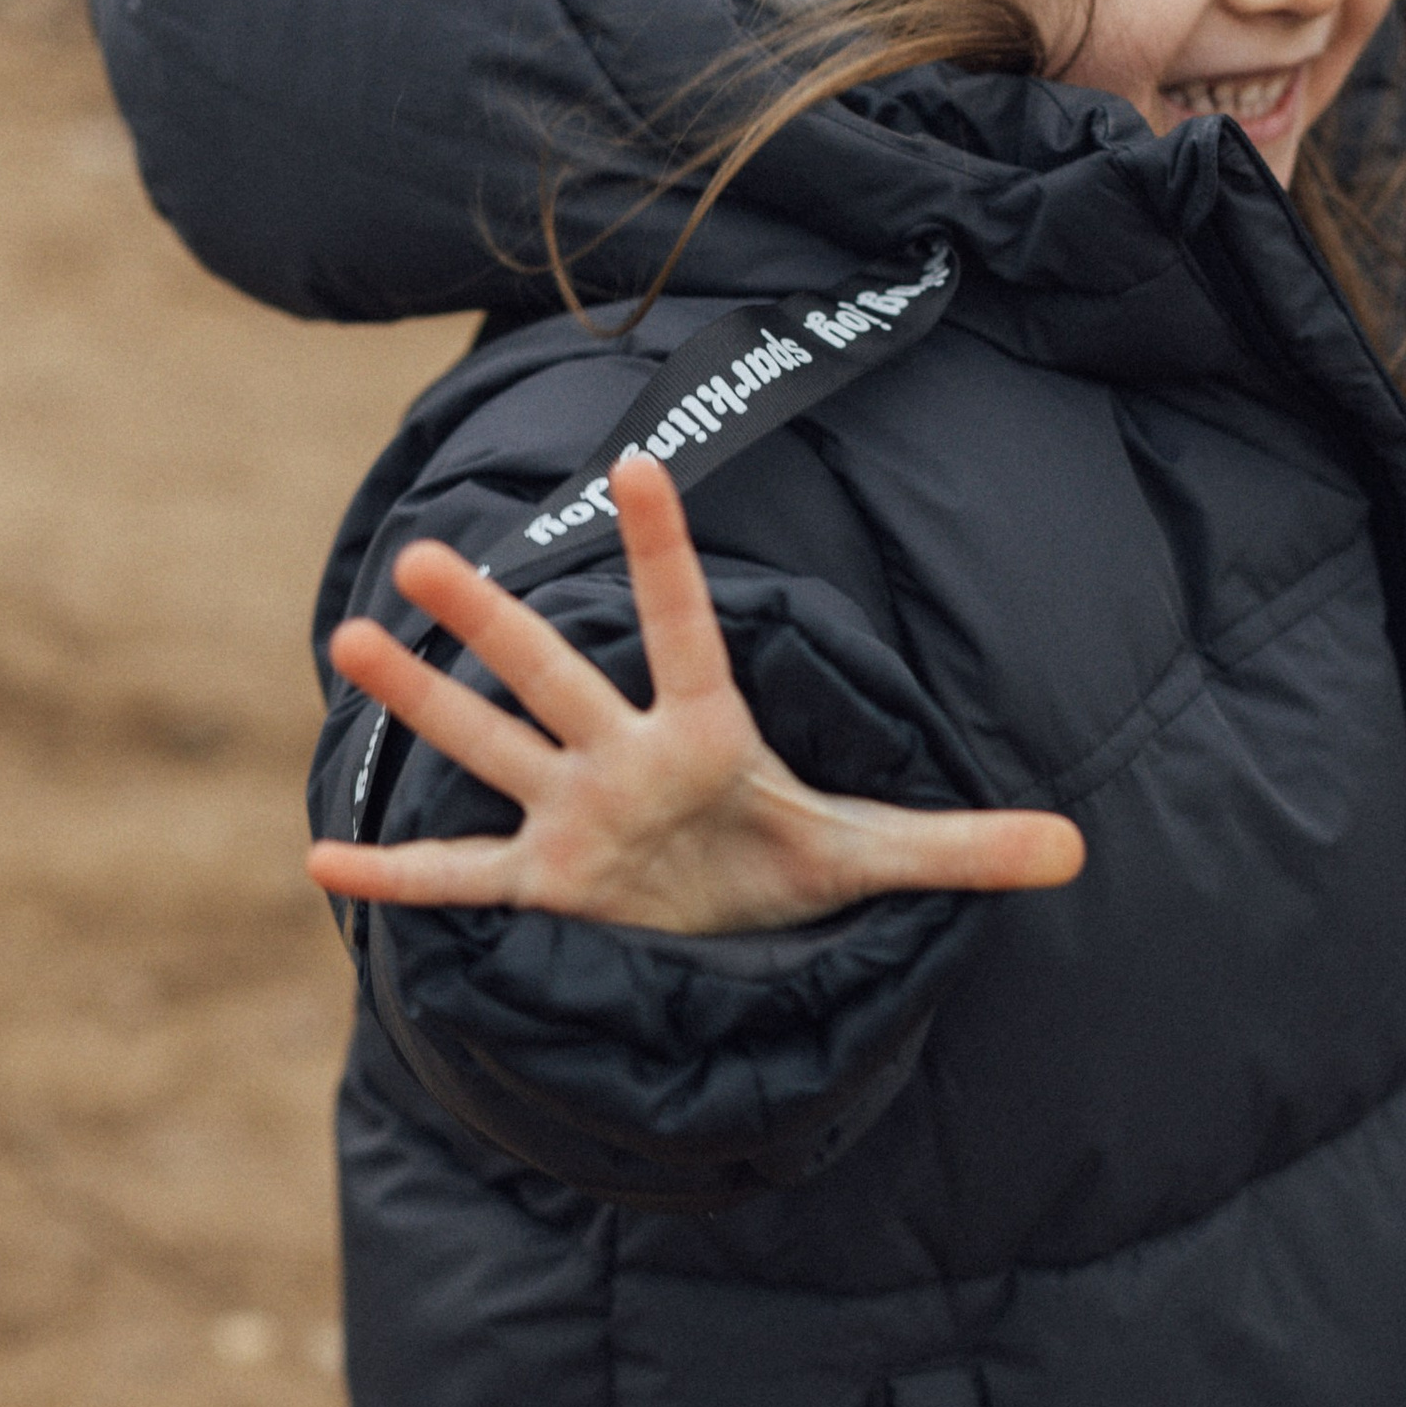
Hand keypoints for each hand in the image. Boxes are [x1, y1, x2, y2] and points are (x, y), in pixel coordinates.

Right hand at [306, 453, 1086, 937]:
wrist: (730, 942)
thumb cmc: (786, 873)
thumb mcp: (875, 861)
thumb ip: (963, 847)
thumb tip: (1081, 848)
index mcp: (705, 733)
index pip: (686, 630)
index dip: (666, 554)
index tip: (649, 464)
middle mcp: (623, 758)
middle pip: (553, 678)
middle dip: (494, 621)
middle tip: (430, 551)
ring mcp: (575, 817)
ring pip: (488, 749)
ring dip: (423, 701)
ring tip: (357, 640)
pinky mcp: (546, 886)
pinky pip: (461, 881)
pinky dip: (398, 873)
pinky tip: (324, 857)